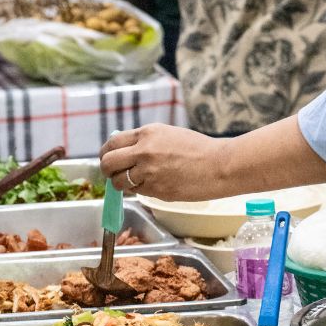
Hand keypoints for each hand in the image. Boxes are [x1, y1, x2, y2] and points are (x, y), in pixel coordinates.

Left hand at [100, 124, 231, 200]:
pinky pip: (136, 192)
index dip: (106, 153)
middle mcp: (144, 151)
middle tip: (113, 174)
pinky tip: (153, 186)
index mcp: (147, 133)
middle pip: (108, 162)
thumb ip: (146, 141)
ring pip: (118, 181)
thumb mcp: (168, 134)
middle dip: (107, 170)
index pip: (112, 143)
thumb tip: (125, 151)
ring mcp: (148, 171)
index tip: (108, 159)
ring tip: (134, 182)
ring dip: (121, 184)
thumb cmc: (198, 149)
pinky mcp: (155, 190)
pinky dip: (139, 191)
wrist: (219, 165)